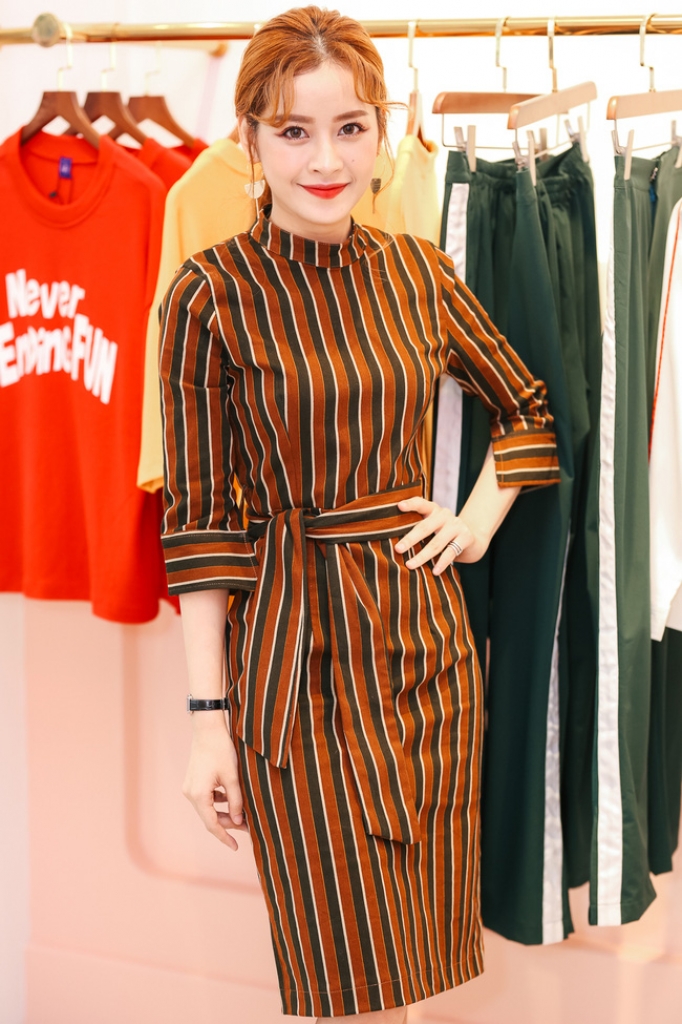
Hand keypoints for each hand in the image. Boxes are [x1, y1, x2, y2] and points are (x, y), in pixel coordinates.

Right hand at [182, 716, 248, 850]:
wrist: (208, 729)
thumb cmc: (221, 750)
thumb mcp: (232, 777)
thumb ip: (236, 801)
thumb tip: (239, 821)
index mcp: (199, 795)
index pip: (212, 824)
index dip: (225, 837)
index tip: (236, 847)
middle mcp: (190, 794)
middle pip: (210, 817)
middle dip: (229, 823)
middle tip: (248, 826)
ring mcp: (190, 787)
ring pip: (209, 808)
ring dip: (224, 813)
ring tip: (243, 814)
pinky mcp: (193, 782)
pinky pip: (206, 798)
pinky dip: (219, 802)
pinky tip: (232, 799)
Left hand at [395, 496, 488, 573]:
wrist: (472, 539)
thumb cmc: (443, 535)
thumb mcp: (433, 527)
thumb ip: (419, 529)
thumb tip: (394, 546)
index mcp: (433, 510)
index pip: (421, 503)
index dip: (410, 504)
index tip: (399, 506)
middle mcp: (444, 515)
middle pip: (425, 527)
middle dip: (410, 539)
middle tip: (397, 549)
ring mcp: (456, 525)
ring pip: (437, 542)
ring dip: (422, 556)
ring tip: (410, 565)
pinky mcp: (466, 537)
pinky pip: (451, 552)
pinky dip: (442, 563)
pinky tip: (435, 572)